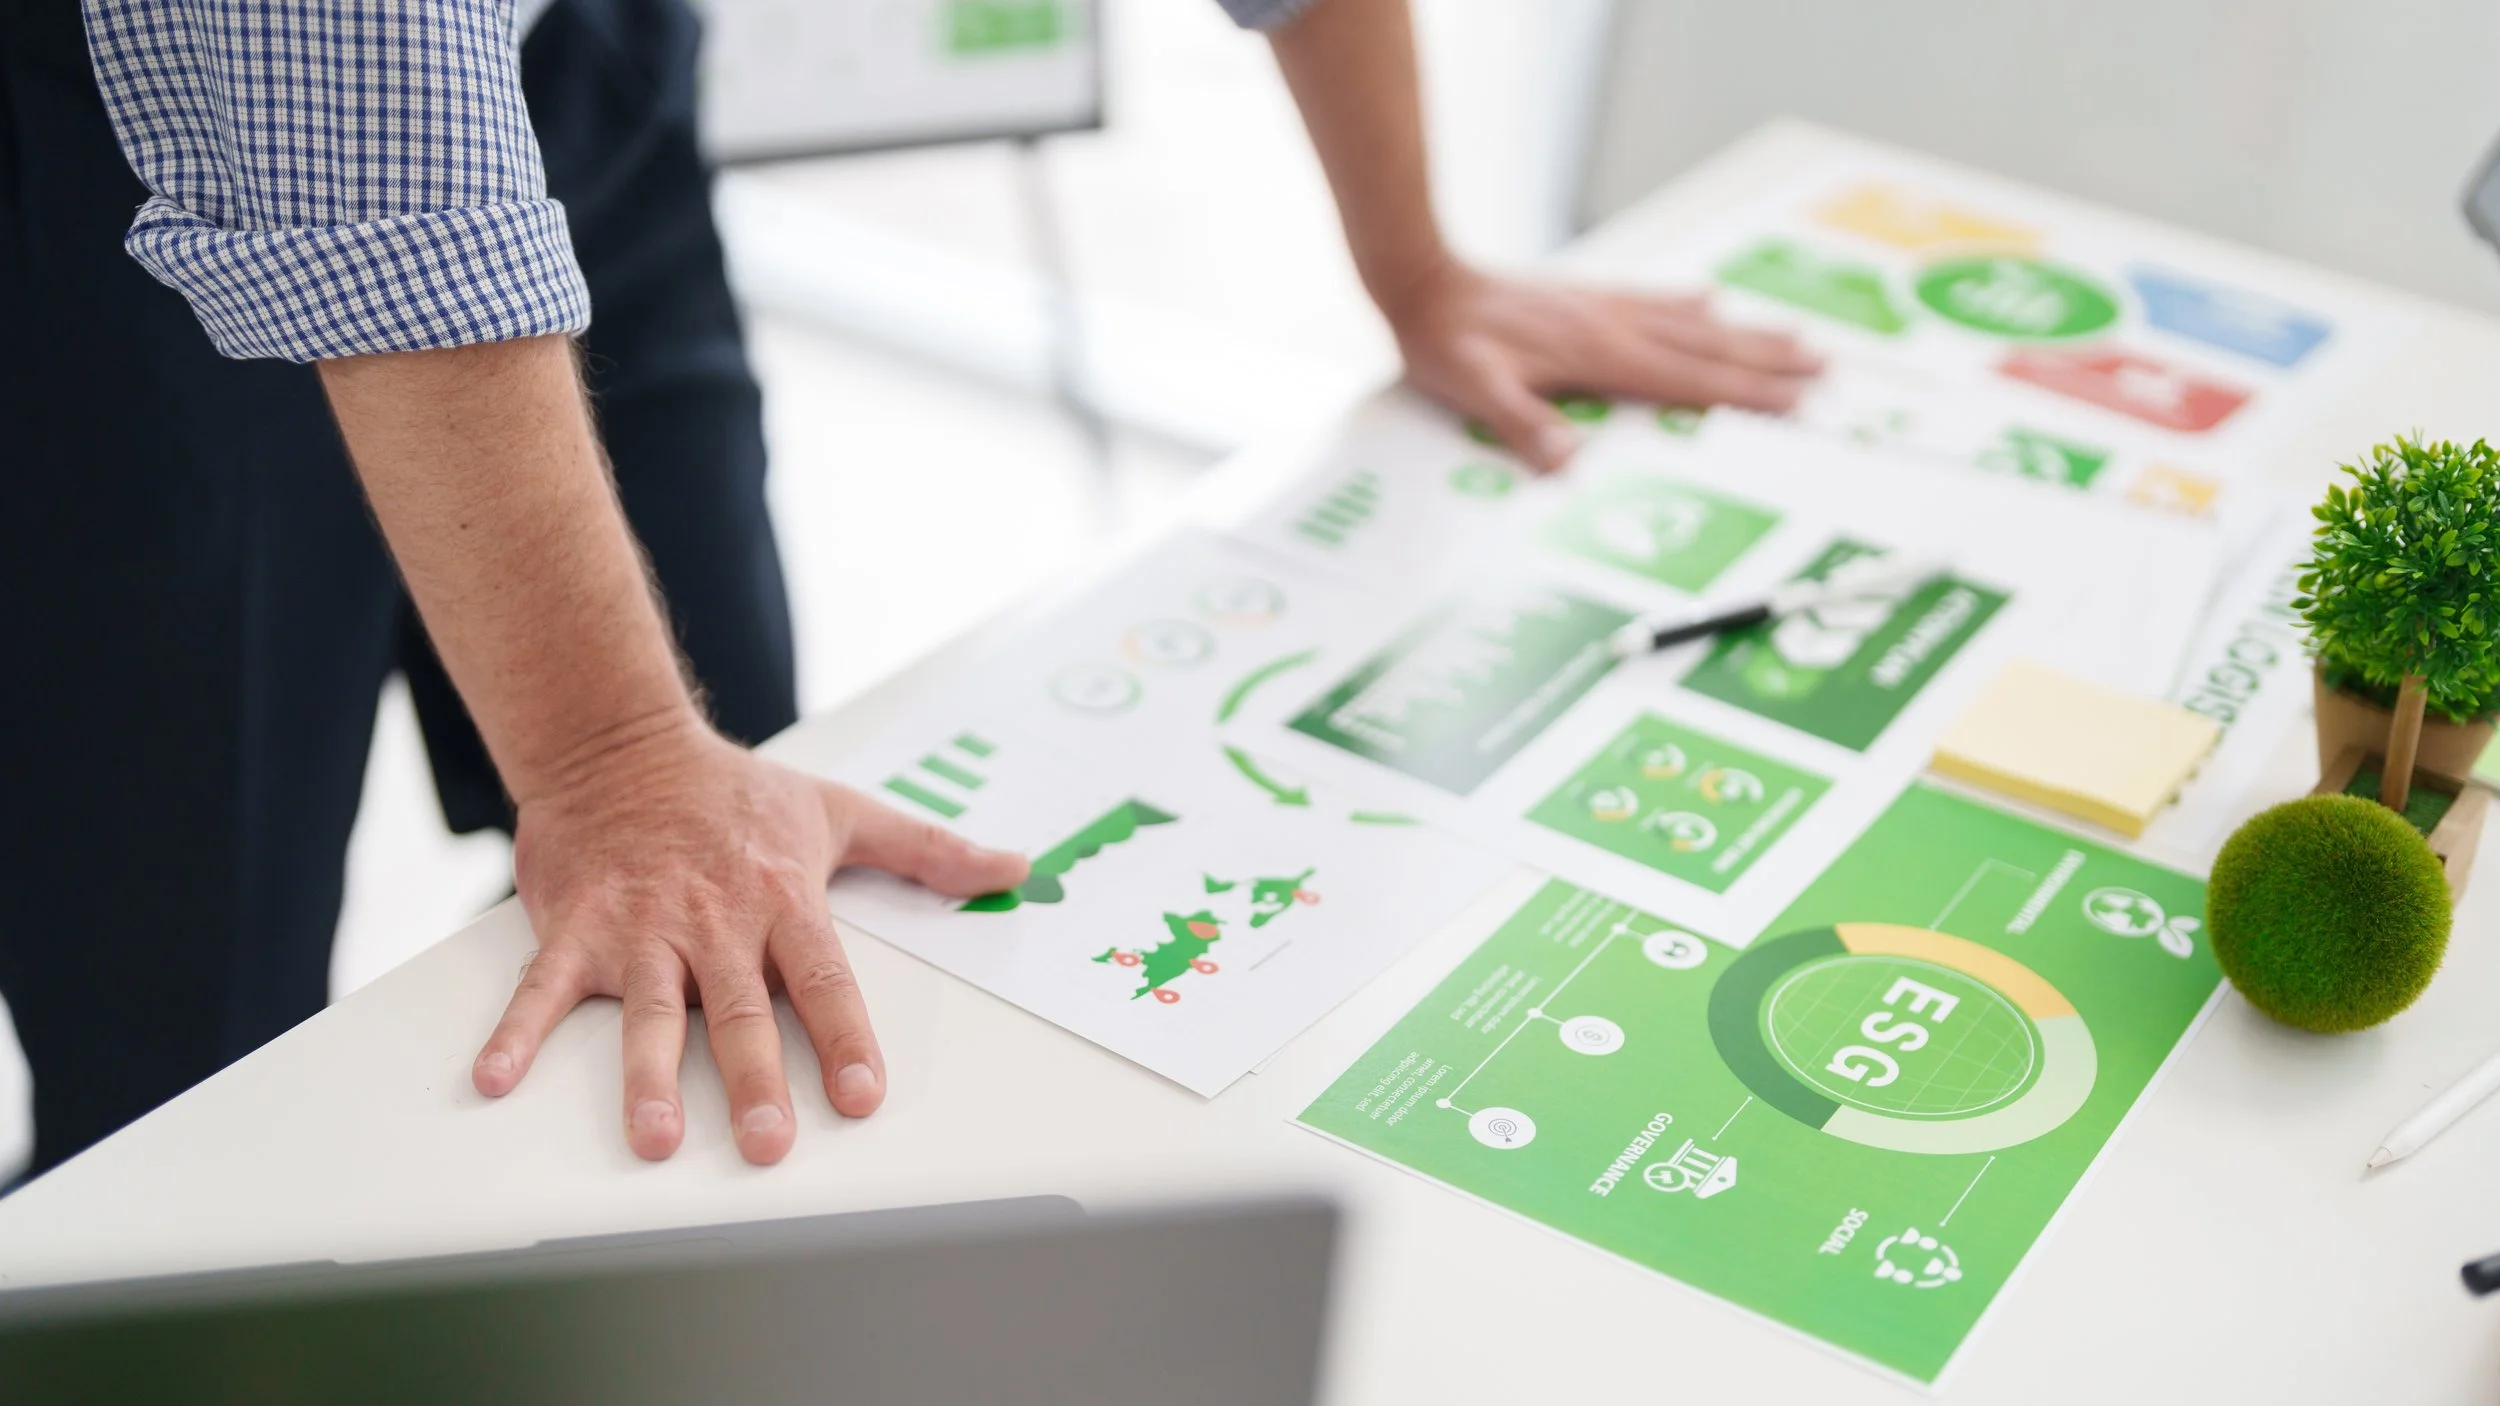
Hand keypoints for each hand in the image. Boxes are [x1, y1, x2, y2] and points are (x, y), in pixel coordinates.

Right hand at [469, 720, 1028, 1164]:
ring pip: (647, 1010)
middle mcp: (713, 920)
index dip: (843, 1037)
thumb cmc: (734, 793)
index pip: (821, 978)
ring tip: (657, 1137)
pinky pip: (541, 986)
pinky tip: (497, 1079)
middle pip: (738, 1010)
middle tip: (769, 1143)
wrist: (620, 742)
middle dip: (754, 1078)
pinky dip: (517, 1032)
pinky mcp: (575, 927)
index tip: (862, 1095)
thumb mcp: (841, 810)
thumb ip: (929, 849)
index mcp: (780, 898)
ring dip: (647, 1077)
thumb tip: (1015, 866)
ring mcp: (640, 926)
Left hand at [1381, 261, 1823, 471]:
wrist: (1425, 282)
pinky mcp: (1587, 297)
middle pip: (1709, 347)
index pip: (1689, 380)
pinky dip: (1690, 304)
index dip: (1745, 393)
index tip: (1795, 400)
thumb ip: (1525, 426)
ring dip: (1745, 331)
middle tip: (1824, 366)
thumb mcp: (1478, 394)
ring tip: (1794, 335)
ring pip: (1693, 322)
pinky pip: (1655, 300)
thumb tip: (1569, 465)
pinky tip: (1710, 300)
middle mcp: (1615, 326)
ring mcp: (1605, 307)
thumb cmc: (1448, 345)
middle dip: (1769, 360)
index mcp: (1602, 355)